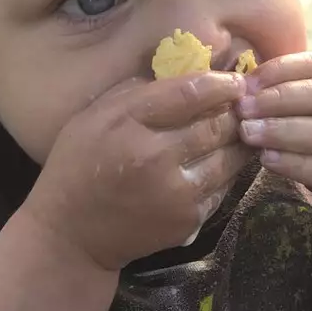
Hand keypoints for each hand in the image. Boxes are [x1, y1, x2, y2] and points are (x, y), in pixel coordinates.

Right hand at [26, 71, 252, 270]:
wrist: (72, 235)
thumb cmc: (78, 166)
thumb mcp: (94, 116)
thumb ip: (137, 93)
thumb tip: (186, 75)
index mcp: (130, 125)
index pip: (190, 93)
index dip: (220, 83)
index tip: (235, 81)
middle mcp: (157, 157)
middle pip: (216, 125)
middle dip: (233, 113)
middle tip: (240, 107)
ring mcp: (177, 192)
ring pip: (229, 157)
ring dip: (237, 142)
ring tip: (238, 132)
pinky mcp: (188, 219)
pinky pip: (223, 187)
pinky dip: (226, 172)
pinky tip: (220, 162)